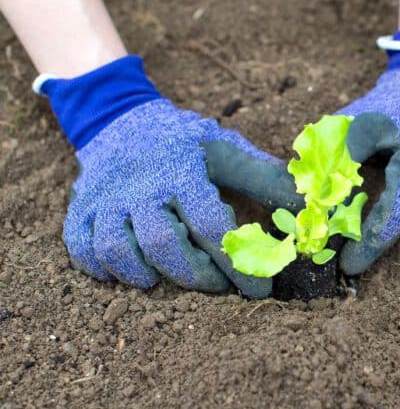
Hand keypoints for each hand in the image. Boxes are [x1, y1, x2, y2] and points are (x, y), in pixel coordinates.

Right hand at [39, 57, 300, 296]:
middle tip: (219, 287)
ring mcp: (105, 197)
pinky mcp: (80, 207)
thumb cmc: (185, 142)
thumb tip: (310, 206)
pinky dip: (103, 268)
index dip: (237, 263)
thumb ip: (266, 177)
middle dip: (196, 275)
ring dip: (147, 274)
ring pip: (118, 249)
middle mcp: (140, 184)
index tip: (260, 289)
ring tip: (171, 279)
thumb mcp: (227, 149)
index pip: (210, 224)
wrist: (123, 120)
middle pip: (162, 244)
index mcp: (182, 169)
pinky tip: (131, 272)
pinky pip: (82, 248)